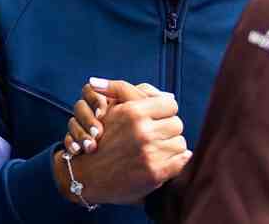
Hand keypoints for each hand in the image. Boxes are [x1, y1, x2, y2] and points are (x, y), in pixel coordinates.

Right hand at [54, 79, 191, 205]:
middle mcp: (143, 132)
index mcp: (134, 112)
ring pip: (180, 142)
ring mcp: (150, 153)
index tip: (159, 119)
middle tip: (157, 136)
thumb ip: (133, 93)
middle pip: (177, 124)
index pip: (171, 105)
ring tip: (157, 149)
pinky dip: (177, 161)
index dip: (166, 111)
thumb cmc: (103, 139)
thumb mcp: (113, 109)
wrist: (87, 176)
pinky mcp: (155, 173)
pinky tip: (166, 161)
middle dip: (168, 129)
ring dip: (171, 146)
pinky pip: (182, 160)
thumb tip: (166, 93)